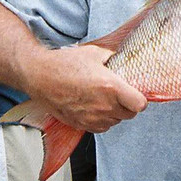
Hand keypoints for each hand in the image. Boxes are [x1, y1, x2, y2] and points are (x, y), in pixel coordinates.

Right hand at [28, 44, 145, 132]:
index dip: (141, 98)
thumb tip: (123, 58)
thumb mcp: (94, 53)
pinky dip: (103, 120)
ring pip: (116, 121)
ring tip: (105, 98)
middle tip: (121, 94)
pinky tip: (95, 107)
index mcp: (110, 87)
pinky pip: (101, 128)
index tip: (136, 93)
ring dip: (115, 112)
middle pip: (130, 114)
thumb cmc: (64, 63)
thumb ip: (113, 57)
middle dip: (129, 104)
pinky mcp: (81, 125)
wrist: (40, 76)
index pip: (140, 104)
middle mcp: (103, 106)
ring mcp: (92, 118)